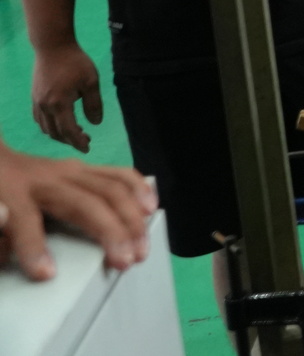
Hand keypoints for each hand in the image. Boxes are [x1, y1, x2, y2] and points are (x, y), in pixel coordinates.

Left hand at [0, 142, 155, 279]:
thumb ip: (2, 231)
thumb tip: (31, 257)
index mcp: (15, 192)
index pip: (24, 219)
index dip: (34, 247)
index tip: (48, 274)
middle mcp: (49, 178)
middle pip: (87, 202)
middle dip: (111, 232)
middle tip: (126, 262)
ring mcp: (72, 170)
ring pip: (111, 188)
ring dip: (132, 217)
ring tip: (143, 244)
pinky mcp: (86, 168)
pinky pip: (119, 173)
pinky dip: (139, 189)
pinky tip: (150, 207)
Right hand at [32, 42, 102, 152]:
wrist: (53, 46)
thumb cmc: (75, 62)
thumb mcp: (91, 81)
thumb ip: (94, 104)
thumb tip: (96, 124)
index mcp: (59, 104)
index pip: (69, 131)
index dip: (78, 142)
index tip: (88, 148)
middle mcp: (45, 107)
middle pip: (56, 133)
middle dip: (70, 140)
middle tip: (87, 140)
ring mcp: (36, 103)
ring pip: (46, 128)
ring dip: (60, 134)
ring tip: (76, 133)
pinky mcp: (34, 98)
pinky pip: (39, 120)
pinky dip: (50, 126)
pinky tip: (60, 123)